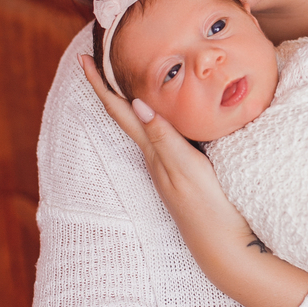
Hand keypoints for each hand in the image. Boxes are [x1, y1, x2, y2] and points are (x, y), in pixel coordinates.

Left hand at [79, 54, 241, 229]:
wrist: (224, 247)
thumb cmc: (209, 208)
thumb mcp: (187, 169)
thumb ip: (164, 137)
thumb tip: (137, 104)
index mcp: (154, 152)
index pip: (121, 112)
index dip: (100, 84)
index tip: (82, 58)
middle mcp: (155, 157)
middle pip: (126, 115)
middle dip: (110, 86)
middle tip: (98, 59)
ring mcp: (168, 166)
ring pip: (142, 124)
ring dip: (129, 100)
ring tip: (124, 77)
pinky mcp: (183, 172)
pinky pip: (160, 135)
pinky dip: (154, 115)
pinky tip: (162, 112)